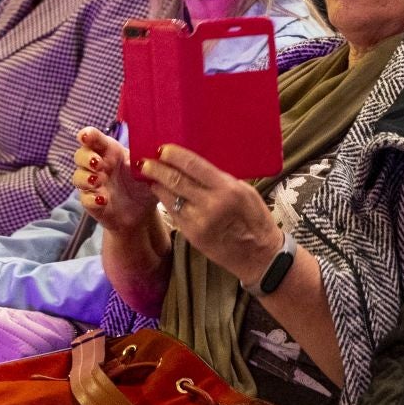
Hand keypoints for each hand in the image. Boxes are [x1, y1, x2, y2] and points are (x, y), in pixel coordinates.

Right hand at [72, 127, 161, 232]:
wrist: (142, 211)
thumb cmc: (142, 184)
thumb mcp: (148, 170)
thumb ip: (145, 160)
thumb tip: (147, 155)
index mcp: (110, 152)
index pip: (94, 139)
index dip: (88, 135)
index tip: (86, 136)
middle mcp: (98, 166)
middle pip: (80, 155)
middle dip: (86, 157)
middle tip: (98, 163)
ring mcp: (92, 184)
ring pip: (78, 176)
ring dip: (86, 177)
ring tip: (99, 181)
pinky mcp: (91, 202)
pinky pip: (84, 198)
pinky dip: (92, 198)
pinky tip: (103, 200)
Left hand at [140, 144, 282, 286]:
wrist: (258, 255)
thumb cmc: (256, 219)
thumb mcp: (245, 191)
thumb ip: (220, 179)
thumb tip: (196, 167)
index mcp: (227, 189)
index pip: (193, 166)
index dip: (174, 155)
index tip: (162, 148)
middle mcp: (210, 205)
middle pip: (175, 180)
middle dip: (157, 168)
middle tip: (145, 161)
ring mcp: (198, 222)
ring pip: (169, 198)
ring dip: (157, 184)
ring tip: (148, 174)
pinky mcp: (191, 235)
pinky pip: (173, 213)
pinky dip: (165, 200)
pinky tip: (160, 192)